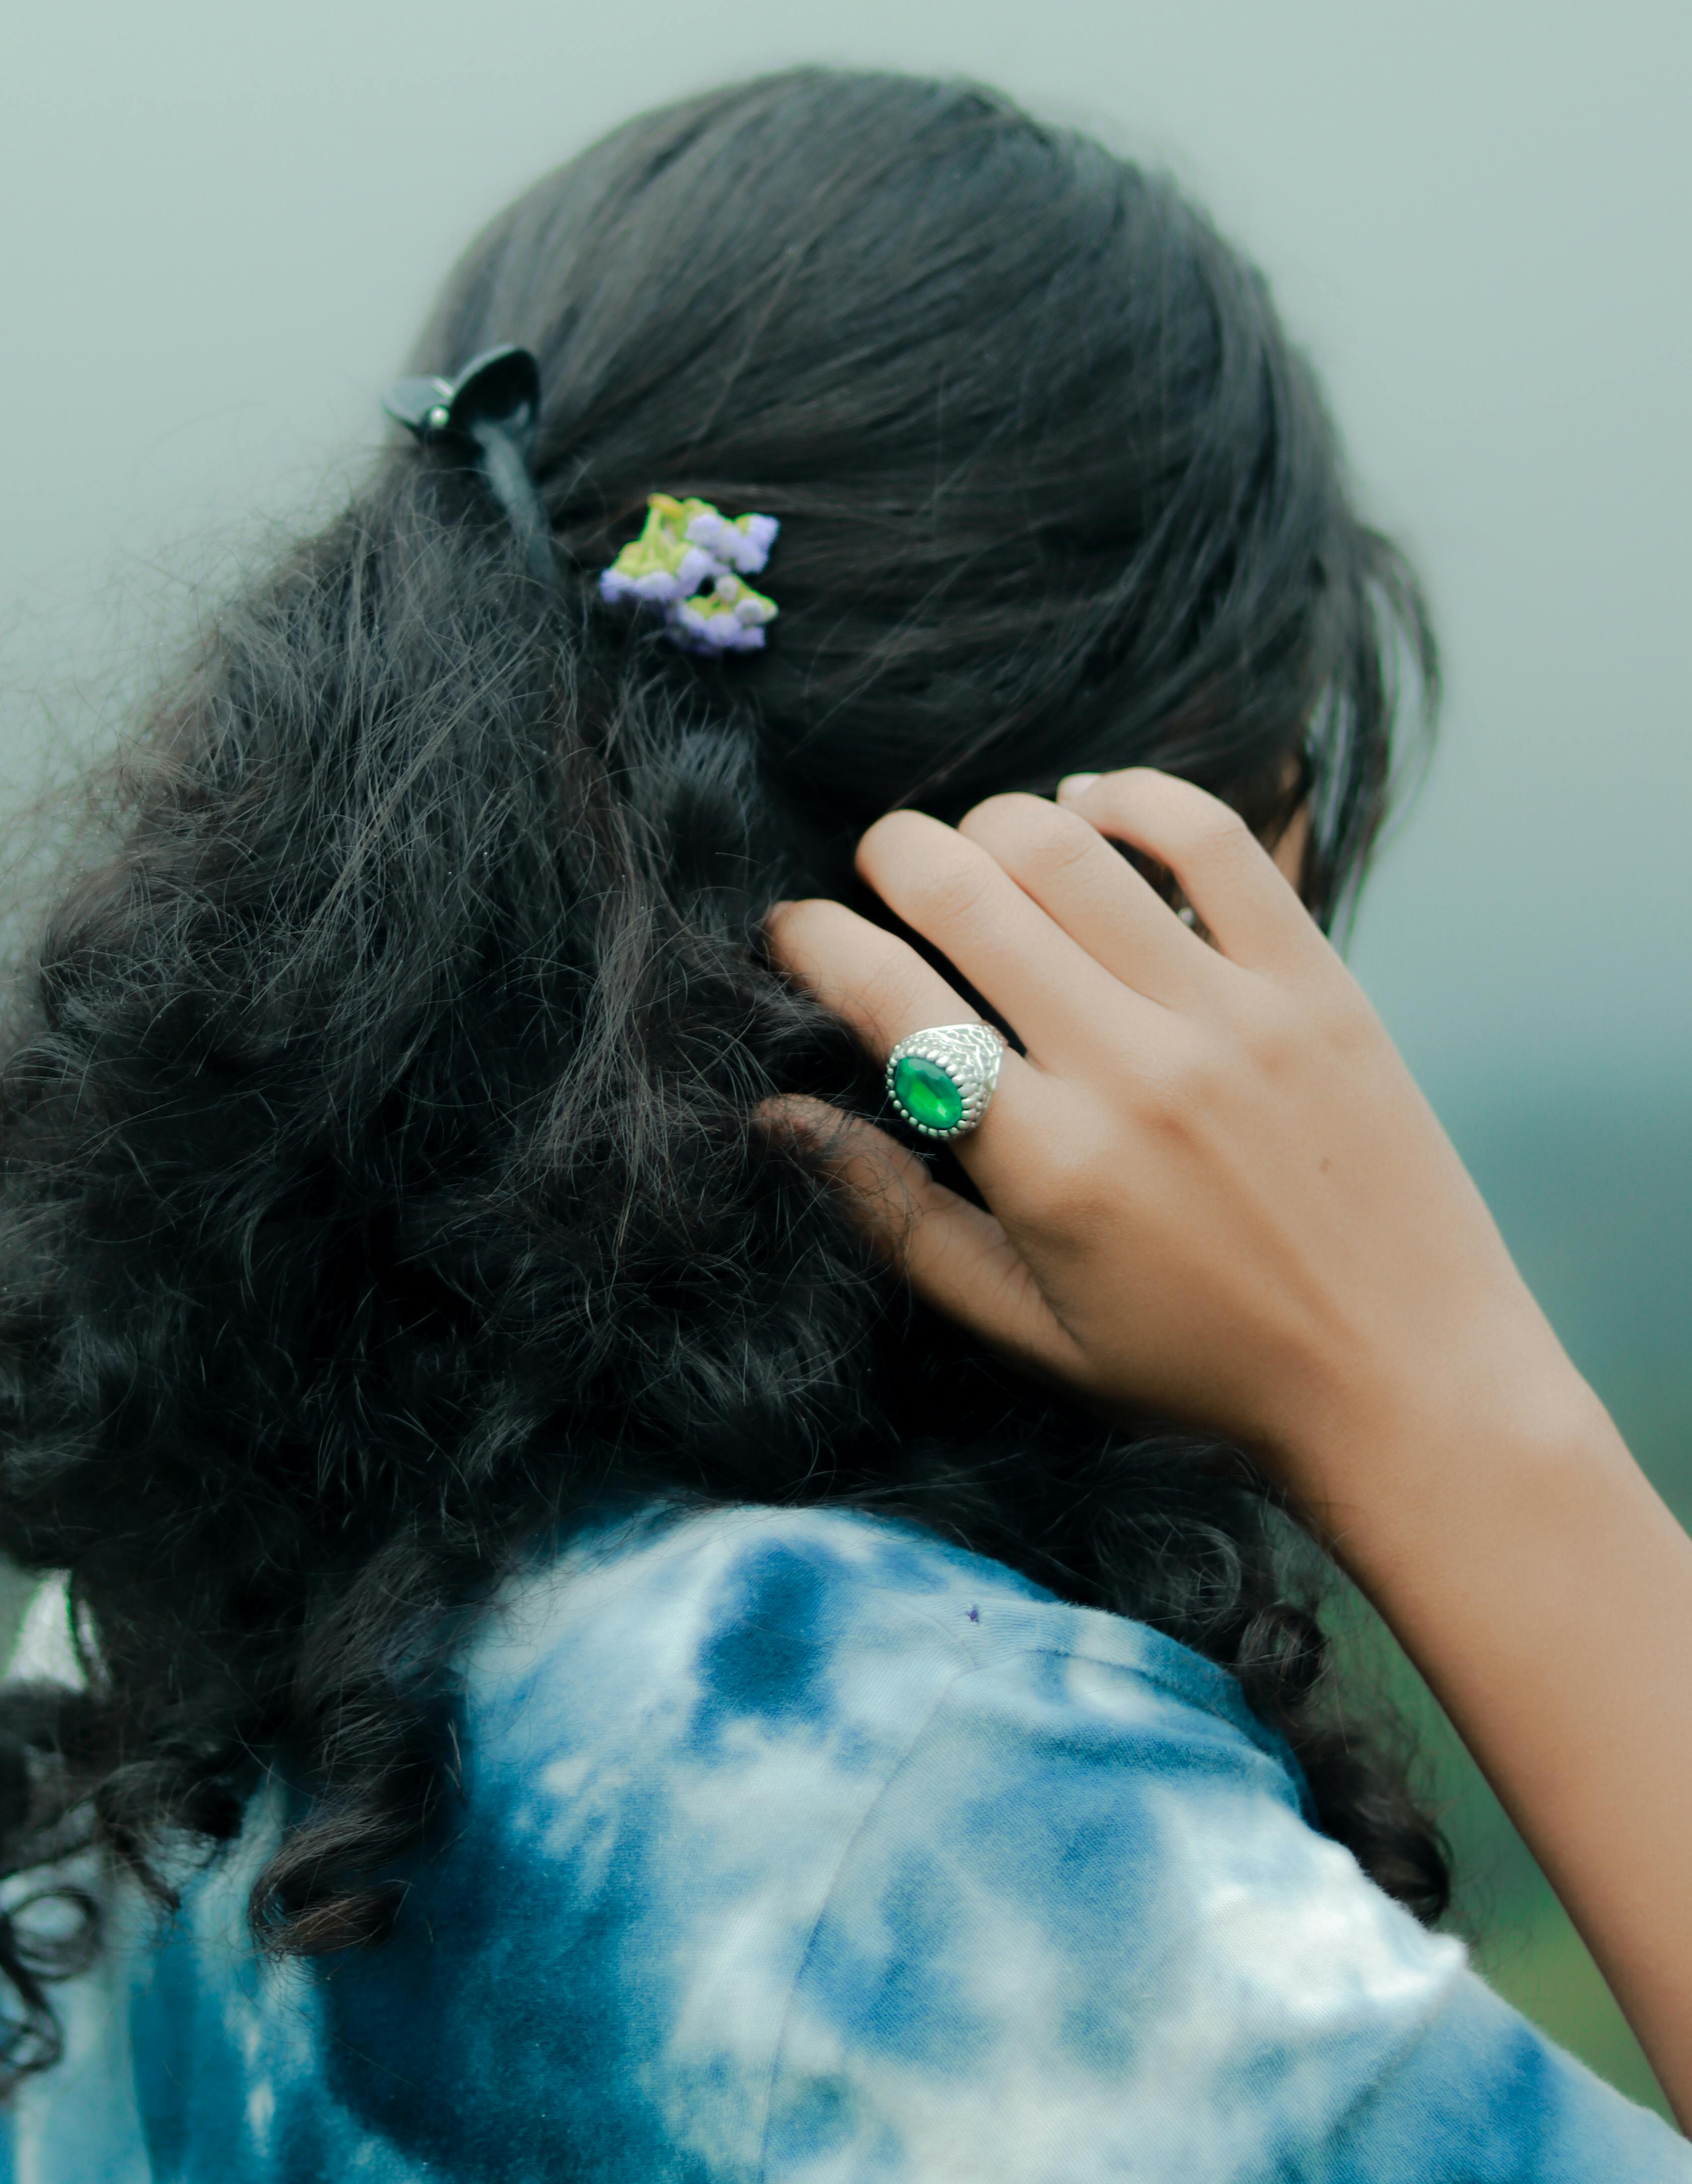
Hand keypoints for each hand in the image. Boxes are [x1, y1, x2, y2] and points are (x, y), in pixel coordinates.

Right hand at [766, 769, 1577, 1523]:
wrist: (1407, 1383)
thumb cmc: (1202, 1369)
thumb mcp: (1025, 1327)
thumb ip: (893, 1218)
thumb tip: (776, 1116)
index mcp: (1047, 1163)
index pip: (888, 998)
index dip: (811, 940)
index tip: (792, 928)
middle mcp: (1131, 1072)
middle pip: (966, 892)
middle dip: (892, 857)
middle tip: (881, 871)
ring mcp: (1231, 1017)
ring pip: (1069, 847)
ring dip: (995, 824)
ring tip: (981, 848)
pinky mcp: (1316, 985)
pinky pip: (1214, 839)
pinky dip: (1135, 800)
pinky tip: (1095, 812)